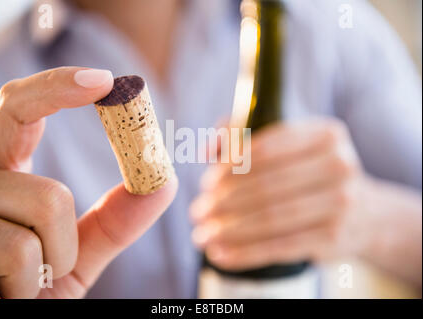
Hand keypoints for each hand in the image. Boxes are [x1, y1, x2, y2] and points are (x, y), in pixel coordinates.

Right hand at [0, 67, 177, 297]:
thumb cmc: (34, 290)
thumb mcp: (76, 255)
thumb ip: (115, 220)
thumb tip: (165, 181)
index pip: (18, 111)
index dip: (58, 87)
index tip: (105, 81)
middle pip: (46, 194)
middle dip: (63, 239)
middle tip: (46, 267)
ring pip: (31, 236)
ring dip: (45, 272)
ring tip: (17, 289)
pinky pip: (15, 266)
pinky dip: (24, 294)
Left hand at [190, 119, 363, 270]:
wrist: (364, 213)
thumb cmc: (310, 172)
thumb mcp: (287, 145)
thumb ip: (242, 134)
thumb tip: (207, 149)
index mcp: (324, 133)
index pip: (267, 148)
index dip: (230, 166)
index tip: (205, 183)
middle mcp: (338, 165)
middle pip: (266, 186)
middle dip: (223, 201)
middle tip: (197, 211)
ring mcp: (340, 204)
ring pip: (271, 219)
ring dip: (228, 229)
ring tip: (201, 235)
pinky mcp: (334, 238)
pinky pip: (281, 247)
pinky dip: (245, 253)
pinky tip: (220, 254)